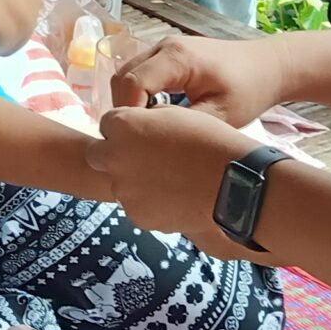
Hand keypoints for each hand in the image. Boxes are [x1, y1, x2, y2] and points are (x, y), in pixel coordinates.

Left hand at [86, 105, 257, 252]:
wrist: (233, 185)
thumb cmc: (210, 142)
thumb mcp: (176, 113)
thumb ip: (146, 119)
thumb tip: (138, 128)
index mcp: (124, 126)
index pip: (107, 123)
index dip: (124, 128)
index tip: (141, 133)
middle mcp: (115, 158)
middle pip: (97, 156)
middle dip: (114, 155)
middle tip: (143, 157)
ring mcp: (124, 190)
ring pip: (118, 183)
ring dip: (132, 179)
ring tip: (168, 179)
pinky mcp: (137, 216)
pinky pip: (135, 205)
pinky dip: (148, 201)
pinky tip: (174, 196)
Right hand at [109, 35, 283, 126]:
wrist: (269, 66)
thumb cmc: (250, 89)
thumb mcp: (221, 116)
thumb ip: (184, 127)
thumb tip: (150, 144)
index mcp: (176, 58)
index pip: (130, 83)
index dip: (128, 114)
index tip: (138, 141)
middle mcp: (163, 47)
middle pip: (121, 78)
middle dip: (124, 111)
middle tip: (139, 140)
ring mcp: (163, 48)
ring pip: (126, 75)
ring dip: (130, 103)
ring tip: (147, 131)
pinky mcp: (167, 56)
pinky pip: (139, 74)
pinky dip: (139, 96)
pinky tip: (156, 118)